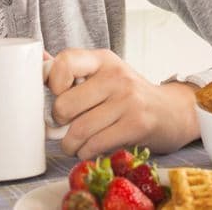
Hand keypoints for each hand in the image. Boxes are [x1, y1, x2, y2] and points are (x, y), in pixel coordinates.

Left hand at [45, 48, 199, 159]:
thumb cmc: (130, 95)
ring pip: (78, 130)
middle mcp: (115, 75)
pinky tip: (90, 149)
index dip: (51, 82)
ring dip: (70, 145)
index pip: (64, 61)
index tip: (56, 95)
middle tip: (64, 127)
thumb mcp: (105, 74)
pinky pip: (95, 144)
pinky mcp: (136, 124)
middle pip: (65, 104)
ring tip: (73, 144)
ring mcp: (128, 99)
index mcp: (103, 59)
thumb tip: (39, 59)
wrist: (172, 112)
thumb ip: (74, 70)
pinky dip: (86, 152)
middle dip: (58, 124)